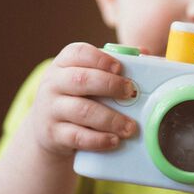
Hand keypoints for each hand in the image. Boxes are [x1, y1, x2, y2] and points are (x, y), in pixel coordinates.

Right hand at [26, 42, 137, 158]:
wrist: (47, 128)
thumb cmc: (77, 96)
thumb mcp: (87, 77)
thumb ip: (112, 66)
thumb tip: (145, 53)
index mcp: (63, 64)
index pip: (78, 53)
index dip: (100, 58)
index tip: (119, 68)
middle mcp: (53, 83)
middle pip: (81, 80)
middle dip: (110, 86)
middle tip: (131, 93)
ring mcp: (51, 109)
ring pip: (81, 110)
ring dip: (110, 119)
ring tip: (130, 127)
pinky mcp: (52, 133)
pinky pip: (77, 136)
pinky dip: (98, 139)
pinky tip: (114, 140)